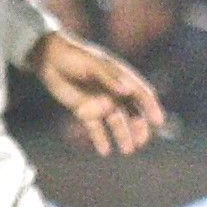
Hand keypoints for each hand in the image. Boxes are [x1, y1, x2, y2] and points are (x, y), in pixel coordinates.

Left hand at [27, 31, 163, 154]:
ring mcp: (99, 102)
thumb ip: (110, 78)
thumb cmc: (74, 56)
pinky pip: (95, 128)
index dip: (151, 107)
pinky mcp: (84, 111)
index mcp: (120, 77)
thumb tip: (127, 91)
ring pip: (116, 122)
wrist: (48, 58)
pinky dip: (100, 139)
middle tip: (141, 141)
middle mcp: (114, 91)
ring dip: (123, 135)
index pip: (141, 94)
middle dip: (139, 126)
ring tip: (127, 150)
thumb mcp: (93, 65)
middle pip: (132, 112)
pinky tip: (105, 151)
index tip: (158, 121)